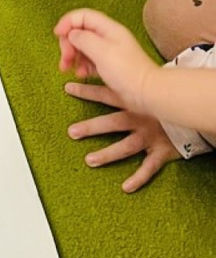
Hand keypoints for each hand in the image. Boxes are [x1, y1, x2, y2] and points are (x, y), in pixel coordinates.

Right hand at [54, 8, 157, 112]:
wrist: (148, 95)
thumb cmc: (126, 71)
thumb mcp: (101, 51)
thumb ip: (82, 38)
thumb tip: (71, 34)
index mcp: (108, 29)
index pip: (83, 16)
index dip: (67, 22)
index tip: (57, 35)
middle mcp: (108, 39)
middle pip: (80, 33)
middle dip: (68, 44)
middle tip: (64, 59)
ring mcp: (109, 54)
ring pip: (83, 49)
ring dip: (72, 57)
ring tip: (69, 70)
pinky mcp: (109, 69)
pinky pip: (89, 63)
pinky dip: (81, 67)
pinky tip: (78, 77)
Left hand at [63, 80, 178, 191]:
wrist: (190, 112)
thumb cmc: (161, 102)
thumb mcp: (143, 90)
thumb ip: (124, 86)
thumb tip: (101, 71)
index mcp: (134, 101)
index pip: (106, 94)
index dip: (87, 90)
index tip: (67, 88)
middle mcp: (141, 118)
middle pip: (113, 122)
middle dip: (92, 127)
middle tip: (71, 132)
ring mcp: (151, 135)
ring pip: (126, 146)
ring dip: (107, 154)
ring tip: (89, 160)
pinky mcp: (163, 151)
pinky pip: (150, 167)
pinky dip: (138, 178)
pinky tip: (126, 187)